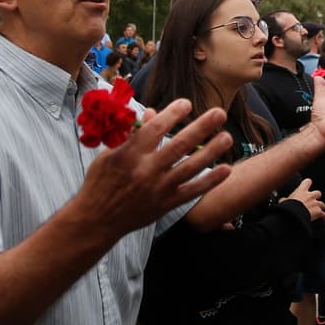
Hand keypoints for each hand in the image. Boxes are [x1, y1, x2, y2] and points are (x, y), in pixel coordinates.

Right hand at [75, 99, 232, 238]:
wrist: (97, 220)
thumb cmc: (101, 182)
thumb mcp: (110, 154)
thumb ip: (133, 134)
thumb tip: (153, 112)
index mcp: (129, 155)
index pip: (155, 130)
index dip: (172, 114)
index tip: (187, 103)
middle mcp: (146, 171)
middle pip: (179, 146)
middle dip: (201, 127)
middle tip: (220, 112)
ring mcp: (158, 189)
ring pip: (191, 168)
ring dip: (212, 151)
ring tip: (227, 137)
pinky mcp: (166, 204)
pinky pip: (192, 191)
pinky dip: (211, 181)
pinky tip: (227, 169)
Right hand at [286, 178, 324, 221]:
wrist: (295, 215)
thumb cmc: (289, 207)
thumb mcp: (283, 202)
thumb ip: (284, 200)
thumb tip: (282, 200)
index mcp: (302, 191)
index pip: (307, 182)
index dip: (307, 183)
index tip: (307, 185)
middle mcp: (310, 196)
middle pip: (318, 193)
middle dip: (316, 197)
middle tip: (312, 201)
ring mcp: (315, 203)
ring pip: (322, 204)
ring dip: (320, 207)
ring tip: (316, 211)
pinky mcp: (318, 211)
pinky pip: (323, 214)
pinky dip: (323, 217)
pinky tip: (322, 219)